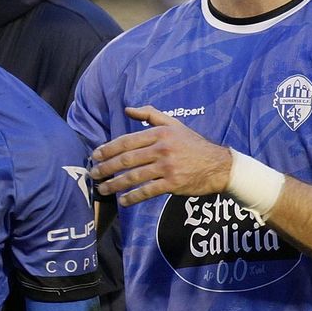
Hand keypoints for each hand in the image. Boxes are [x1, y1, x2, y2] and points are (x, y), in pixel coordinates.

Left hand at [90, 105, 232, 205]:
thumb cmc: (193, 144)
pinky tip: (123, 201)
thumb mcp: (174, 124)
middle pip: (127, 159)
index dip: (109, 149)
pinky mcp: (173, 183)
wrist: (218, 165)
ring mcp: (167, 167)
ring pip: (134, 176)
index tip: (96, 155)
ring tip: (102, 189)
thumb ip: (150, 114)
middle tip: (93, 173)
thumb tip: (128, 109)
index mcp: (160, 133)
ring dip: (115, 184)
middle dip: (107, 167)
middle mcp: (162, 148)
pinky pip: (148, 191)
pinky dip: (133, 197)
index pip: (127, 140)